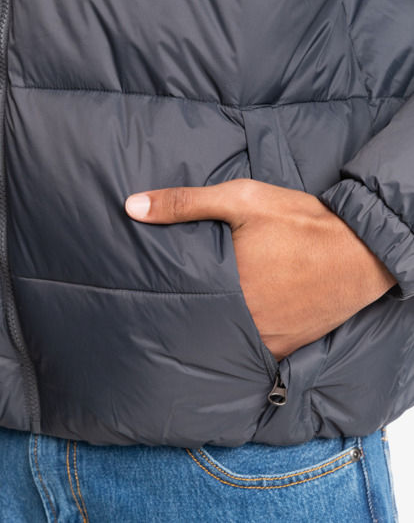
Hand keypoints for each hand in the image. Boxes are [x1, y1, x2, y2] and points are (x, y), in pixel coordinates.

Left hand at [124, 179, 396, 360]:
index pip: (177, 299)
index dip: (161, 297)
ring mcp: (266, 339)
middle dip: (184, 316)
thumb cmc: (302, 222)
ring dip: (211, 332)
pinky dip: (241, 343)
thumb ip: (185, 203)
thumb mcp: (242, 200)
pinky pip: (253, 353)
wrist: (362, 251)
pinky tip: (233, 331)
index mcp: (226, 286)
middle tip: (164, 313)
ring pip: (224, 342)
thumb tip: (132, 207)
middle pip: (199, 324)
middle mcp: (243, 320)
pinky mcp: (287, 347)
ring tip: (197, 321)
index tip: (147, 296)